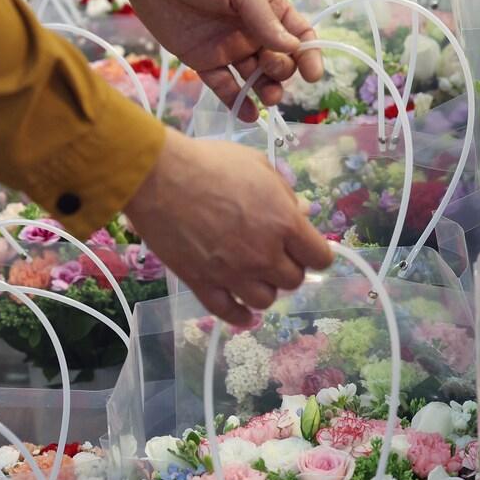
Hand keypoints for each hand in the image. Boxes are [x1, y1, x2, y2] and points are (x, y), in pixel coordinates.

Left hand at [112, 0, 322, 120]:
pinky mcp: (203, 62)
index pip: (298, 35)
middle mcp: (252, 32)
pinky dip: (238, 102)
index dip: (310, 55)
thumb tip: (292, 47)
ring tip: (268, 98)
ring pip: (256, 78)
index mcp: (267, 9)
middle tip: (267, 64)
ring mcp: (229, 49)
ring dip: (266, 91)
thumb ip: (265, 19)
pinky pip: (225, 87)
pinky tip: (249, 115)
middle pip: (280, 61)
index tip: (313, 74)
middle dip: (282, 70)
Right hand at [124, 133, 333, 323]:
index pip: (320, 257)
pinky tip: (244, 312)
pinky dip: (241, 316)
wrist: (159, 177)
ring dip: (264, 288)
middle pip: (293, 281)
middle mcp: (264, 255)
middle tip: (273, 253)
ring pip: (265, 301)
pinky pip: (229, 313)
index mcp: (284, 224)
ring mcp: (233, 274)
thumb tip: (302, 212)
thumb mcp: (258, 166)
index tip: (305, 247)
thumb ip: (285, 194)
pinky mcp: (204, 285)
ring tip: (253, 274)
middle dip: (288, 267)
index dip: (315, 252)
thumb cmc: (211, 163)